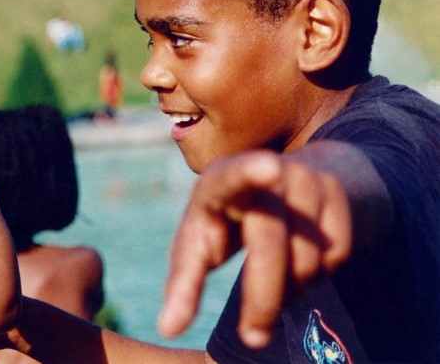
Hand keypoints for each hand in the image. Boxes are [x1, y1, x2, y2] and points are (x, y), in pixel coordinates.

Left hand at [157, 151, 351, 347]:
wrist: (280, 179)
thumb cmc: (224, 220)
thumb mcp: (198, 242)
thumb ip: (183, 283)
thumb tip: (166, 329)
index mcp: (221, 180)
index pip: (234, 175)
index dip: (250, 172)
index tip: (270, 167)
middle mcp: (266, 169)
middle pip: (269, 241)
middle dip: (262, 296)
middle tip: (254, 337)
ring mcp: (307, 179)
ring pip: (307, 256)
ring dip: (291, 287)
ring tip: (273, 282)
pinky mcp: (338, 194)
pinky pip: (337, 255)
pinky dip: (319, 274)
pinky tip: (302, 263)